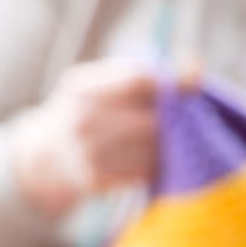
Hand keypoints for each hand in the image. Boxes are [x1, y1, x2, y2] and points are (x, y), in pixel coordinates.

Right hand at [12, 59, 194, 212]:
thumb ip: (146, 73)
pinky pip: (146, 170)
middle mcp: (83, 121)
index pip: (139, 80)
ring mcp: (89, 153)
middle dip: (175, 118)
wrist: (49, 154)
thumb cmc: (87, 109)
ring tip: (166, 136)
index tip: (193, 83)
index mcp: (82, 88)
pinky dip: (157, 163)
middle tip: (184, 115)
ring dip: (169, 142)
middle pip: (152, 120)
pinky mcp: (99, 180)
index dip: (173, 81)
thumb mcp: (103, 82)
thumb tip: (196, 65)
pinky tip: (152, 155)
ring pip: (154, 148)